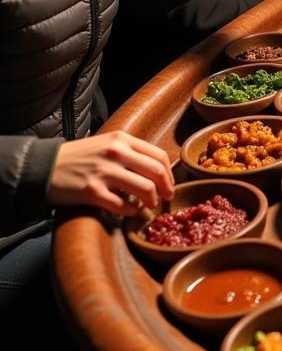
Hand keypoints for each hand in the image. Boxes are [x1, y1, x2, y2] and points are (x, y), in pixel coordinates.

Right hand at [49, 131, 174, 216]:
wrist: (44, 166)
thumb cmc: (78, 156)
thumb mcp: (106, 143)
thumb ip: (130, 151)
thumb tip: (157, 169)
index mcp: (121, 139)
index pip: (158, 156)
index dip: (169, 173)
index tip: (169, 184)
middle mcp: (116, 153)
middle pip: (157, 172)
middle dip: (166, 188)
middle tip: (166, 198)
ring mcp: (104, 172)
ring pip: (145, 189)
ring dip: (151, 201)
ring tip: (148, 205)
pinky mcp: (92, 192)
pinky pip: (123, 206)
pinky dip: (131, 211)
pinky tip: (129, 211)